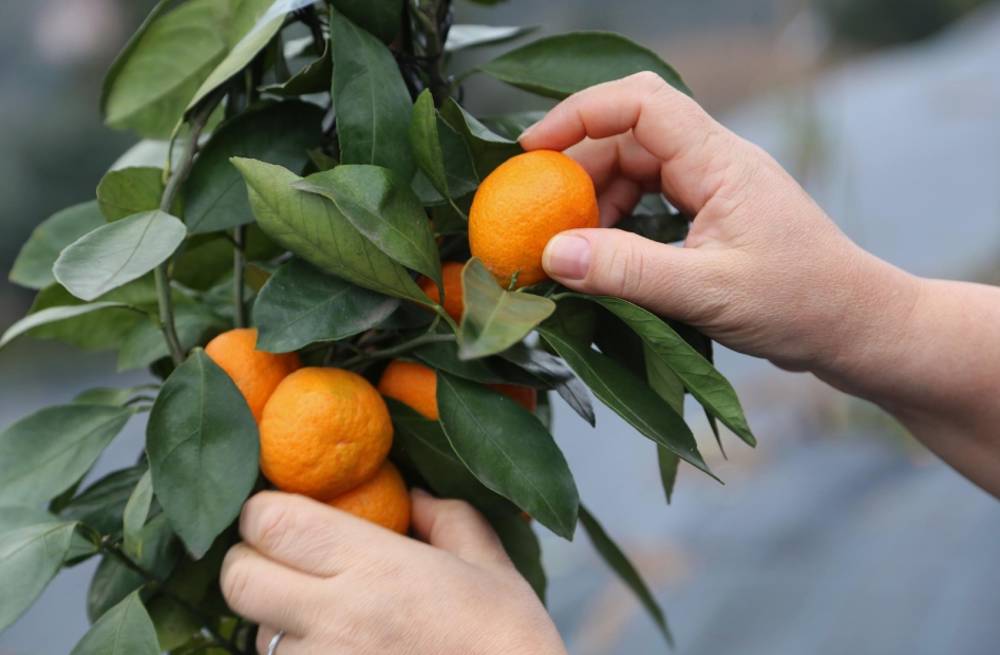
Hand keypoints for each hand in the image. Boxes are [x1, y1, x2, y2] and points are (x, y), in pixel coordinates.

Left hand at [220, 490, 566, 654]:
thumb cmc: (506, 640)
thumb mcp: (488, 564)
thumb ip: (447, 518)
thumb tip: (416, 497)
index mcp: (374, 565)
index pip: (270, 521)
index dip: (265, 511)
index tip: (284, 513)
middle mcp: (336, 617)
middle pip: (239, 578)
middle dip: (251, 562)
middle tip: (284, 560)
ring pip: (254, 635)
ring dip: (274, 622)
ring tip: (322, 620)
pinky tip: (337, 652)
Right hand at [524, 72, 999, 496]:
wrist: (857, 328)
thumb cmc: (799, 305)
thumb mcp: (707, 292)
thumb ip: (627, 272)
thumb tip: (552, 255)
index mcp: (720, 161)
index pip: (642, 102)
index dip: (581, 114)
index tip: (534, 149)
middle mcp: (715, 163)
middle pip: (629, 137)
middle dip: (579, 169)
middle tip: (541, 217)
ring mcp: (714, 189)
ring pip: (636, 170)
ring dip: (597, 202)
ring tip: (571, 248)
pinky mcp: (712, 218)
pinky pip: (651, 202)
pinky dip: (618, 224)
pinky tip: (605, 259)